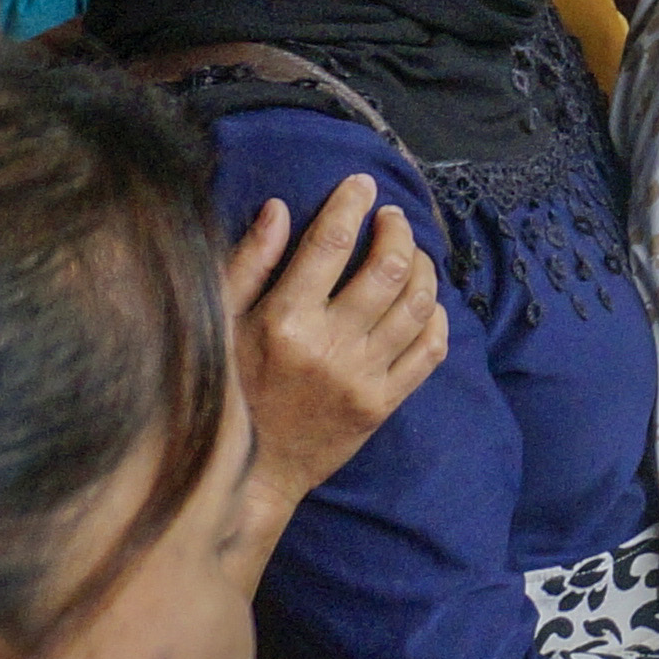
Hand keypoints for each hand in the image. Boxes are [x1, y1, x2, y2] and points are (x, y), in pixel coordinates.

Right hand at [224, 176, 447, 540]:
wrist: (253, 474)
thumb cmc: (230, 390)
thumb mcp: (222, 324)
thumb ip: (248, 264)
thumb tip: (279, 209)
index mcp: (285, 319)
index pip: (330, 242)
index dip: (352, 203)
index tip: (363, 184)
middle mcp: (330, 346)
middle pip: (387, 267)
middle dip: (397, 230)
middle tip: (392, 218)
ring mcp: (363, 377)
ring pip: (417, 305)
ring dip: (422, 267)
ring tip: (412, 252)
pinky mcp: (384, 404)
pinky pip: (429, 351)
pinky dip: (437, 317)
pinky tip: (427, 302)